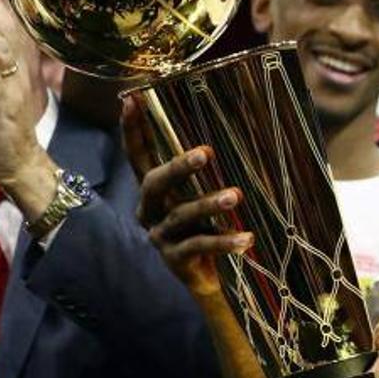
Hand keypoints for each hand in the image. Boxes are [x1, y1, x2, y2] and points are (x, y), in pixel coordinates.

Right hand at [121, 97, 251, 297]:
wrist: (205, 278)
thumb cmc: (203, 227)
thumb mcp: (196, 198)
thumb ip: (198, 174)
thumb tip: (219, 134)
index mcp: (152, 193)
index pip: (138, 156)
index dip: (133, 129)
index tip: (131, 99)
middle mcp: (150, 212)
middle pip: (155, 183)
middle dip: (178, 166)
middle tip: (206, 152)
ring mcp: (161, 236)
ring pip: (183, 214)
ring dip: (210, 203)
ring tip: (236, 195)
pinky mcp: (176, 259)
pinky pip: (201, 245)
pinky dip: (225, 240)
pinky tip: (247, 238)